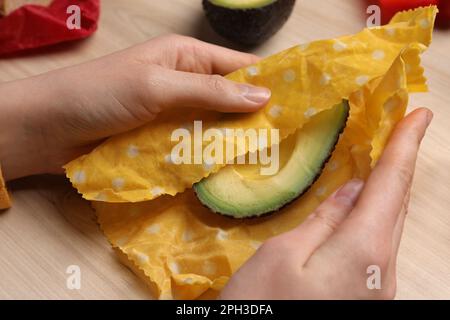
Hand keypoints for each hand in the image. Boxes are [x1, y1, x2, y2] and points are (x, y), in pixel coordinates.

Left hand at [0, 34, 269, 180]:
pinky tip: (231, 172)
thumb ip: (209, 93)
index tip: (300, 106)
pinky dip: (211, 158)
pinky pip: (196, 148)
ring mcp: (175, 115)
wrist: (47, 129)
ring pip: (216, 127)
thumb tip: (263, 97)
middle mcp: (186, 84)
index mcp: (187, 57)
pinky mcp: (164, 141)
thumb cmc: (100, 95)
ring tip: (269, 163)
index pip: (240, 68)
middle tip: (289, 144)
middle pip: (231, 101)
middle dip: (256, 120)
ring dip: (235, 143)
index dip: (270, 84)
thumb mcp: (157, 85)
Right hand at [220, 108, 432, 299]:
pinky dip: (375, 217)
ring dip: (389, 190)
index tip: (421, 114)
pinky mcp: (367, 298)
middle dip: (401, 164)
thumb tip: (354, 189)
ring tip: (381, 160)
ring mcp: (380, 287)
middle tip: (400, 130)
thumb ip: (325, 220)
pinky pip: (378, 246)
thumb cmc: (264, 305)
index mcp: (365, 248)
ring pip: (390, 226)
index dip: (405, 144)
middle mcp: (385, 268)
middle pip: (398, 205)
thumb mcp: (284, 253)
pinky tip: (363, 207)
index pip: (392, 183)